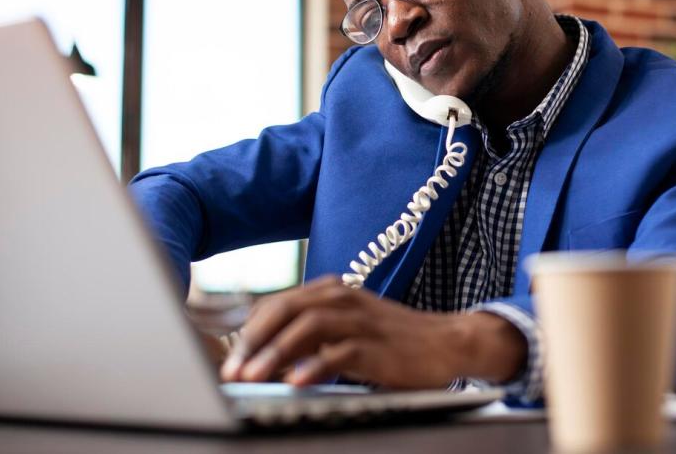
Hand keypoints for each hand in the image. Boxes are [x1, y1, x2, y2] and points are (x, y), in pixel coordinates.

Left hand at [219, 276, 526, 388]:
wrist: (448, 342)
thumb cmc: (393, 340)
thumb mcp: (348, 329)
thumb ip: (311, 336)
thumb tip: (264, 356)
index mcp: (333, 292)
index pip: (279, 302)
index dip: (249, 329)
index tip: (227, 357)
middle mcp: (344, 299)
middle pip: (288, 309)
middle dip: (254, 339)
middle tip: (231, 370)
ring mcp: (362, 321)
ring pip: (310, 327)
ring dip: (276, 352)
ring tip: (253, 377)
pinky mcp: (380, 346)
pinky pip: (343, 352)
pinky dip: (317, 365)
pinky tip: (298, 381)